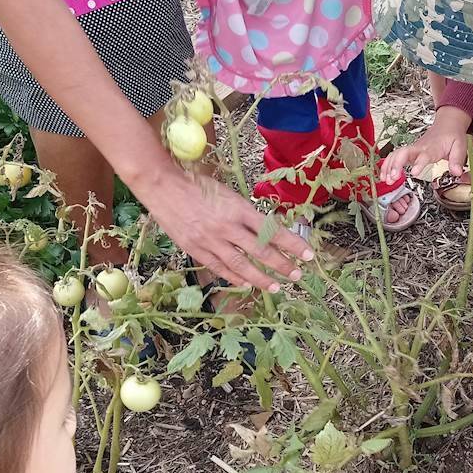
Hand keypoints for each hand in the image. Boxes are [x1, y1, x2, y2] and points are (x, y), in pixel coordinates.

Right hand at [163, 174, 312, 291]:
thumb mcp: (230, 194)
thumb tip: (270, 231)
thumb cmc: (199, 185)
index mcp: (239, 209)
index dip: (293, 245)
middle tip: (296, 275)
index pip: (273, 231)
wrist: (164, 186)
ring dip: (261, 278)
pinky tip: (246, 284)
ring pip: (241, 265)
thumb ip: (247, 214)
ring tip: (276, 287)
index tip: (308, 255)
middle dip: (282, 265)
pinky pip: (219, 268)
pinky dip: (234, 278)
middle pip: (261, 252)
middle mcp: (227, 227)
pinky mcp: (195, 249)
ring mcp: (210, 241)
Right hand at [379, 107, 470, 182]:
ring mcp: (413, 149)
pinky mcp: (409, 152)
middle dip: (396, 165)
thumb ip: (457, 160)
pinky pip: (395, 157)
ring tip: (386, 180)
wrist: (447, 124)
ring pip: (396, 155)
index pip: (424, 155)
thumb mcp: (460, 147)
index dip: (419, 164)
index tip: (414, 173)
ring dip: (389, 166)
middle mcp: (419, 148)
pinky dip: (387, 166)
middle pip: (403, 153)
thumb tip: (457, 172)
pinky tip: (384, 176)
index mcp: (432, 148)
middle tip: (393, 177)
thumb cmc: (452, 135)